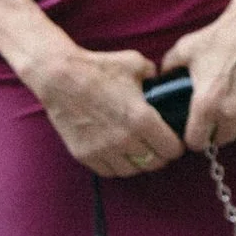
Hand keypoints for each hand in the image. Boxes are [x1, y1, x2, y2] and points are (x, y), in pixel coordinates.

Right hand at [31, 43, 183, 179]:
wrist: (59, 77)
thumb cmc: (98, 68)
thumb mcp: (135, 63)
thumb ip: (154, 75)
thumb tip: (161, 82)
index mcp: (141, 119)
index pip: (171, 149)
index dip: (176, 146)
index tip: (174, 141)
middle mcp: (124, 140)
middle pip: (154, 163)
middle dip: (161, 155)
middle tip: (159, 146)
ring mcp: (103, 150)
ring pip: (132, 171)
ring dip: (139, 162)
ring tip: (139, 150)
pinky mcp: (84, 155)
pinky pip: (108, 172)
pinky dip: (117, 165)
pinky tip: (119, 153)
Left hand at [161, 0, 235, 151]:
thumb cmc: (221, 35)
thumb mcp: (186, 48)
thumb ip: (169, 66)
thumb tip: (162, 77)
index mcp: (205, 103)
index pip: (197, 143)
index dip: (194, 139)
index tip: (197, 131)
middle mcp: (229, 111)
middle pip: (222, 140)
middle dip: (218, 132)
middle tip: (217, 119)